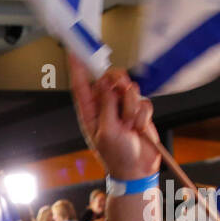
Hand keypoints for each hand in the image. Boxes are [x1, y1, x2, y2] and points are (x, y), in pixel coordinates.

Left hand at [68, 54, 159, 181]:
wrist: (138, 169)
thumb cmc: (117, 156)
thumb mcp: (106, 131)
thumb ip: (106, 106)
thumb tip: (104, 83)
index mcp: (90, 112)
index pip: (81, 85)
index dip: (78, 68)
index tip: (75, 51)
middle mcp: (105, 106)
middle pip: (110, 79)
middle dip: (117, 84)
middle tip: (121, 95)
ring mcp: (122, 107)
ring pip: (129, 89)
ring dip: (131, 107)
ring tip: (129, 125)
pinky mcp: (139, 110)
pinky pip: (143, 100)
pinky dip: (142, 114)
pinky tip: (138, 127)